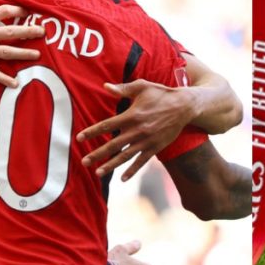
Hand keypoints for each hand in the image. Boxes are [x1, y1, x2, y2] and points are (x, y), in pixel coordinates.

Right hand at [0, 0, 43, 86]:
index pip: (4, 11)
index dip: (17, 10)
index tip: (26, 12)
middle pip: (12, 32)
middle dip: (29, 31)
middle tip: (42, 32)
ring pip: (7, 52)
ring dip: (24, 54)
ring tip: (37, 55)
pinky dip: (4, 79)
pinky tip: (15, 83)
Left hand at [78, 80, 192, 178]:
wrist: (184, 106)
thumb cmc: (161, 94)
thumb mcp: (142, 87)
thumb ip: (123, 89)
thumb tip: (105, 86)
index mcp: (131, 115)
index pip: (107, 125)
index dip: (92, 132)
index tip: (79, 138)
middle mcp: (138, 130)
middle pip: (113, 145)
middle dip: (97, 154)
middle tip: (83, 161)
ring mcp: (147, 141)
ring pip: (125, 156)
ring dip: (111, 165)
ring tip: (98, 173)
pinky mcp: (156, 147)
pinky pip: (142, 161)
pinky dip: (132, 170)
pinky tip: (122, 178)